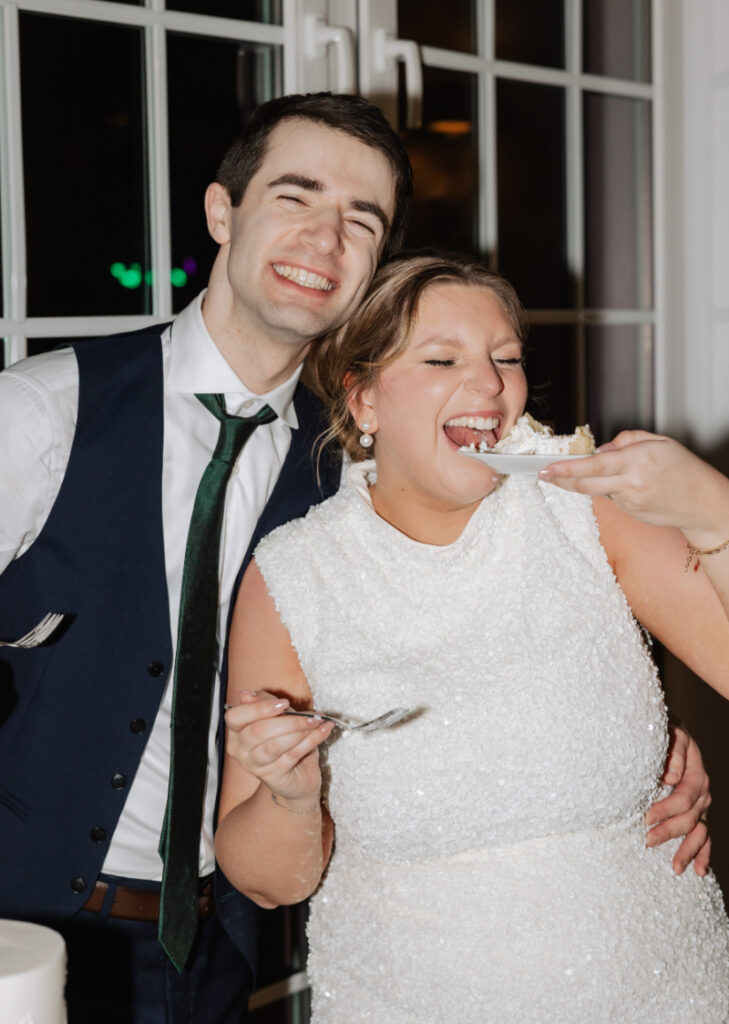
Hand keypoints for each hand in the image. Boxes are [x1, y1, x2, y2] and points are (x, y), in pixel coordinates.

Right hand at [224, 689, 333, 809]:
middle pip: (258, 731)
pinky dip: (311, 740)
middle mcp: (240, 750)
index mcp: (236, 731)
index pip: (235, 717)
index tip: (284, 703)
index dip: (259, 708)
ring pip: (275, 745)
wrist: (298, 775)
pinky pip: (292, 755)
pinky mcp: (272, 777)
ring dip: (300, 731)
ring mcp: (254, 766)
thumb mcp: (278, 716)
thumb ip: (264, 703)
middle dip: (288, 721)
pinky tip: (323, 731)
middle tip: (310, 715)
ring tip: (318, 722)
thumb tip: (245, 695)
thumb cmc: (286, 741)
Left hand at [539, 430, 728, 540]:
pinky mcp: (631, 513)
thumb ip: (627, 440)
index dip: (567, 468)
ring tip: (605, 471)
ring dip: (589, 481)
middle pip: (586, 484)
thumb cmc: (685, 469)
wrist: (704, 503)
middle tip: (543, 474)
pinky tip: (627, 484)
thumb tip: (602, 448)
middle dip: (561, 479)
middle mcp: (632, 483)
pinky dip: (610, 488)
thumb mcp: (660, 441)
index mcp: (638, 460)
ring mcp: (630, 502)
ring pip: (598, 489)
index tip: (547, 468)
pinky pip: (611, 497)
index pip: (594, 465)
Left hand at [645, 724, 710, 874]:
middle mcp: (702, 795)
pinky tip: (699, 872)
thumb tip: (671, 778)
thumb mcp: (672, 736)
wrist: (672, 739)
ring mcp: (701, 808)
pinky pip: (704, 838)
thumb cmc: (667, 737)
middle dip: (668, 832)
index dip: (665, 809)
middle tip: (648, 841)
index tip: (646, 819)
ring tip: (675, 868)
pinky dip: (703, 855)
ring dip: (687, 851)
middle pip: (688, 818)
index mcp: (696, 776)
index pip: (683, 798)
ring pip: (699, 834)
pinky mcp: (697, 816)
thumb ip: (673, 754)